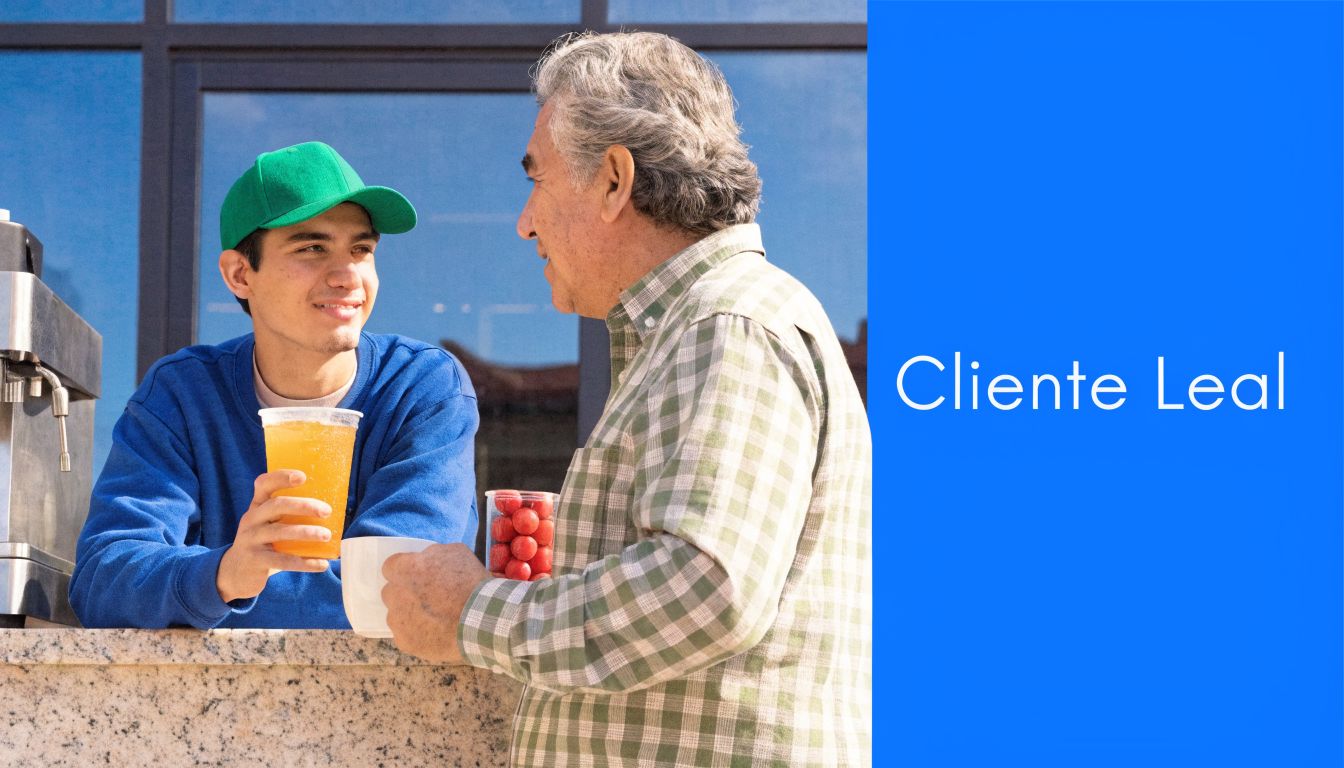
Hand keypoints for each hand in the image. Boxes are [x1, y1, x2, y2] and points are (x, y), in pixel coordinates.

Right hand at [216, 470, 332, 602]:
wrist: (236, 573)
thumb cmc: (263, 543)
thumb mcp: (268, 525)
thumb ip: (288, 516)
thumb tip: (330, 513)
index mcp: (257, 507)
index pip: (264, 484)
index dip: (281, 477)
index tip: (302, 477)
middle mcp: (251, 519)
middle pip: (276, 505)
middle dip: (303, 506)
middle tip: (326, 511)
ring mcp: (251, 540)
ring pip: (280, 532)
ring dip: (306, 532)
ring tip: (326, 535)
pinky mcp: (255, 561)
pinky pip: (283, 561)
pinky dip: (305, 563)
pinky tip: (322, 564)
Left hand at [382, 543, 488, 663]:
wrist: (481, 619)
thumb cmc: (470, 582)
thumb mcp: (456, 553)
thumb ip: (433, 554)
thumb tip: (425, 560)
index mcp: (404, 570)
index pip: (390, 567)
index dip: (405, 571)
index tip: (418, 577)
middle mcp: (394, 594)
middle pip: (391, 592)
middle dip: (404, 594)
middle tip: (428, 598)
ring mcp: (397, 621)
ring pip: (397, 616)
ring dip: (410, 615)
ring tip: (435, 620)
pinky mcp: (404, 642)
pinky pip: (406, 636)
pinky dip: (417, 635)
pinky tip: (436, 634)